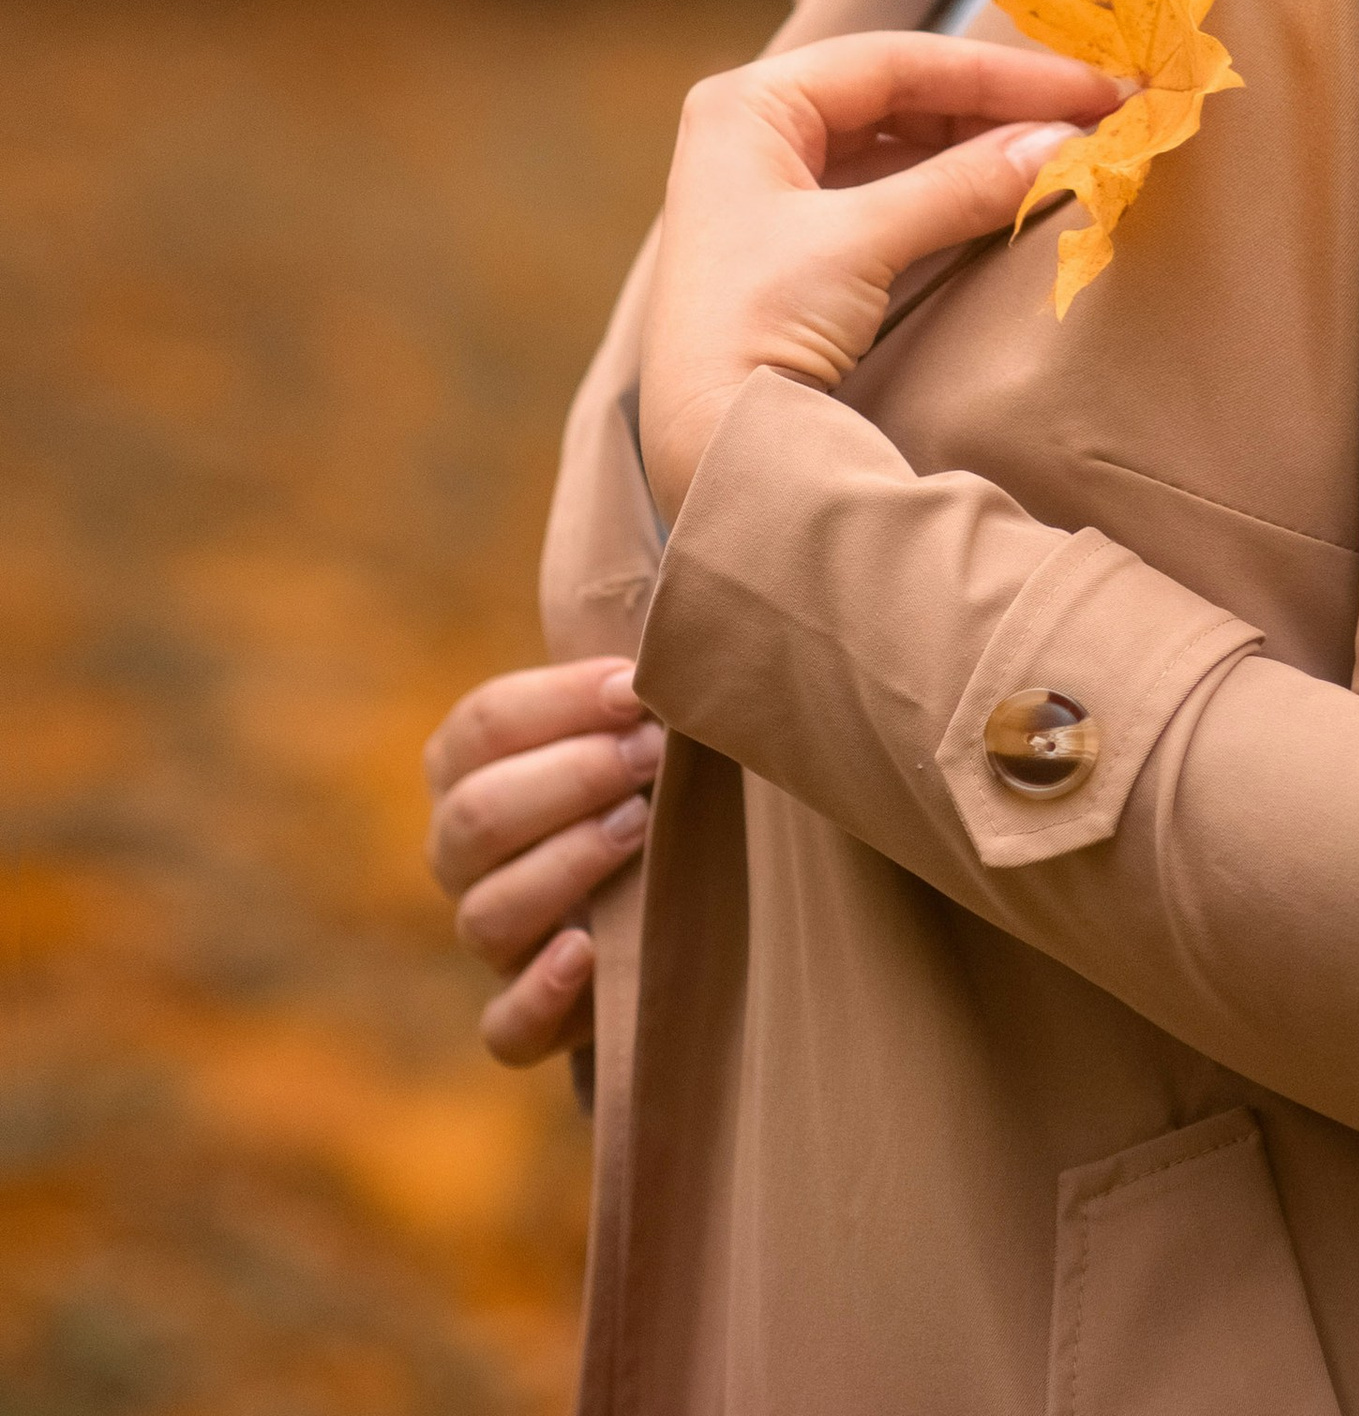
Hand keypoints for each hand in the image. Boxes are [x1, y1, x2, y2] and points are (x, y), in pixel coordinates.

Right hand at [423, 656, 664, 1067]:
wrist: (692, 877)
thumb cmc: (660, 763)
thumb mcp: (638, 702)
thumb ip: (632, 645)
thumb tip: (663, 529)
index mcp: (472, 765)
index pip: (480, 726)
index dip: (553, 703)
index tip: (637, 685)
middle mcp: (465, 854)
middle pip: (474, 818)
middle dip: (568, 778)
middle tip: (653, 754)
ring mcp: (493, 936)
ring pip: (485, 915)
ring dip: (565, 865)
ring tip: (641, 827)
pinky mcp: (531, 1018)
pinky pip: (503, 1030)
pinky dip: (538, 997)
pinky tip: (587, 954)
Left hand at [637, 30, 1116, 521]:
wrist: (707, 448)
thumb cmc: (757, 323)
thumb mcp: (863, 241)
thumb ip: (964, 184)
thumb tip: (1066, 141)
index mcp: (749, 103)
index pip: (894, 62)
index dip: (999, 71)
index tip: (1088, 86)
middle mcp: (754, 132)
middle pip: (898, 96)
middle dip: (994, 107)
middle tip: (1089, 115)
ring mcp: (773, 189)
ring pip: (899, 143)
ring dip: (979, 148)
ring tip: (1064, 149)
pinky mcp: (797, 245)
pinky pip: (890, 192)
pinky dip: (952, 190)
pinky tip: (1009, 189)